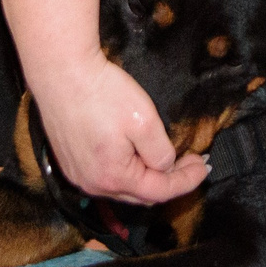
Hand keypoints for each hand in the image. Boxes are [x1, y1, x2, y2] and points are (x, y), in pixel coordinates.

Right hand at [29, 52, 208, 205]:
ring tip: (164, 157)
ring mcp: (78, 175)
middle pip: (140, 194)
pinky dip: (124, 170)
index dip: (186, 181)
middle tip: (189, 161)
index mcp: (113, 178)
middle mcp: (92, 184)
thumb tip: (165, 165)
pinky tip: (134, 153)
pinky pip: (104, 175)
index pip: (159, 192)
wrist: (61, 72)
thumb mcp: (145, 122)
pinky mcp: (70, 161)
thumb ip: (161, 152)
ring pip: (121, 186)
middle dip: (168, 180)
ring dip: (145, 176)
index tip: (204, 166)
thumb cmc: (102, 93)